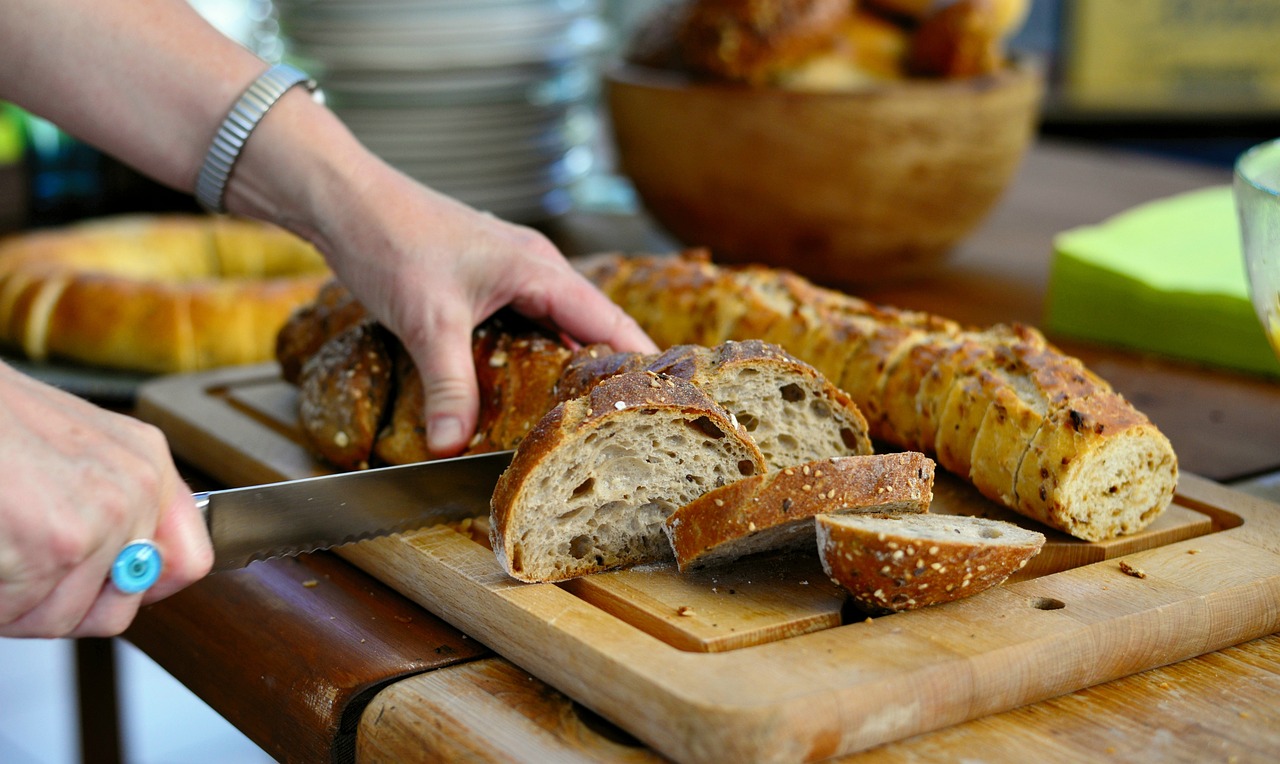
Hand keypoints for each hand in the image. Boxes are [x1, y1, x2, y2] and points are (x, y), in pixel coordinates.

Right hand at [0, 363, 212, 637]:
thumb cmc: (1, 423)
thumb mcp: (77, 448)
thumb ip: (114, 503)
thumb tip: (126, 575)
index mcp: (147, 464)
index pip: (189, 562)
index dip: (142, 593)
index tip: (107, 595)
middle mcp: (138, 489)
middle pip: (116, 609)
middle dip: (59, 606)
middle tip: (21, 575)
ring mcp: (102, 518)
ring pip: (62, 619)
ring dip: (18, 606)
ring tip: (1, 557)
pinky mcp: (57, 543)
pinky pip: (18, 613)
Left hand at [230, 123, 657, 456]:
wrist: (346, 200)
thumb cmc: (390, 241)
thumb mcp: (426, 323)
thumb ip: (448, 387)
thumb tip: (452, 446)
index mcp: (539, 269)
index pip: (608, 319)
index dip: (639, 359)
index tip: (666, 397)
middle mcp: (535, 265)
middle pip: (592, 321)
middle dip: (612, 365)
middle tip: (633, 415)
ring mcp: (511, 267)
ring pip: (560, 319)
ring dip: (576, 357)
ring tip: (592, 407)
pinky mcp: (486, 275)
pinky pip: (532, 315)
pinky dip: (542, 347)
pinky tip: (533, 379)